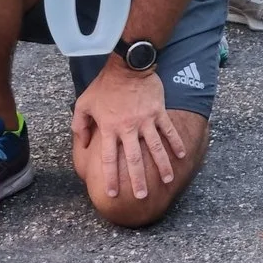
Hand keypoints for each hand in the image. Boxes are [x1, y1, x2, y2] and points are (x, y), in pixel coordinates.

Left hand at [72, 65, 188, 200]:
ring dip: (162, 166)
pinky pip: (168, 130)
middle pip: (135, 159)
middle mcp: (129, 128)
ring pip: (156, 148)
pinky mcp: (158, 112)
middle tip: (141, 197)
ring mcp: (146, 121)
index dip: (110, 177)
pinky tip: (182, 156)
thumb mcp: (84, 103)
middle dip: (138, 180)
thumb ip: (80, 125)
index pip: (109, 159)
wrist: (128, 65)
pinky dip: (175, 143)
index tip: (111, 193)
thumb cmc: (104, 85)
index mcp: (110, 128)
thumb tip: (83, 144)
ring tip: (167, 181)